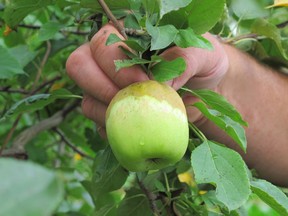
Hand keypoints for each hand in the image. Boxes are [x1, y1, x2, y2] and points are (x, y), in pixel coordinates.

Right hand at [66, 23, 228, 135]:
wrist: (209, 90)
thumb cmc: (205, 65)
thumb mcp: (204, 54)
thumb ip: (184, 58)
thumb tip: (159, 80)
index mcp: (128, 38)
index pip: (102, 43)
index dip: (114, 63)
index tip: (142, 81)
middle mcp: (110, 62)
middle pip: (79, 66)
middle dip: (100, 86)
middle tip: (131, 100)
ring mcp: (107, 88)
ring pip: (86, 99)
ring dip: (108, 112)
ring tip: (139, 117)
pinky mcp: (114, 113)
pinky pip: (99, 124)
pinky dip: (114, 130)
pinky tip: (137, 130)